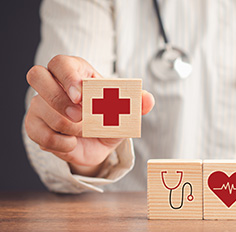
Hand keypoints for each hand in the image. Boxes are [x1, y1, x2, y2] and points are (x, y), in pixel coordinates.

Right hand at [24, 55, 154, 175]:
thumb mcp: (126, 112)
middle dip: (57, 97)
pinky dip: (57, 141)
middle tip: (80, 115)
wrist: (98, 144)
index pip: (62, 63)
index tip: (81, 95)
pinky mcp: (34, 125)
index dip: (68, 76)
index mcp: (77, 72)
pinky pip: (36, 132)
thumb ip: (137, 103)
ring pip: (38, 107)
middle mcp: (54, 84)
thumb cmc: (109, 118)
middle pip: (36, 75)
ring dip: (65, 124)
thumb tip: (148, 100)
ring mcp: (40, 104)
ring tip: (83, 131)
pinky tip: (71, 143)